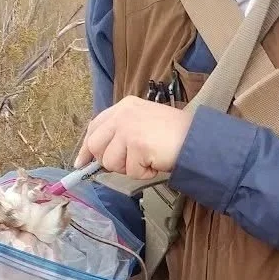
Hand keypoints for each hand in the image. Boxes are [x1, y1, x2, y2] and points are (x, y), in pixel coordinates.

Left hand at [74, 97, 192, 179]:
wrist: (197, 138)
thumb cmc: (174, 133)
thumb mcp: (143, 123)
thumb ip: (122, 132)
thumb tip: (98, 155)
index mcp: (124, 106)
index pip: (95, 126)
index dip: (87, 147)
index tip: (81, 162)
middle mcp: (123, 114)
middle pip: (96, 146)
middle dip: (109, 161)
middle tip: (130, 163)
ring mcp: (128, 129)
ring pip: (111, 162)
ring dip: (130, 168)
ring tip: (149, 158)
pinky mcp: (136, 144)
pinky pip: (131, 171)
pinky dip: (144, 172)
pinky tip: (156, 161)